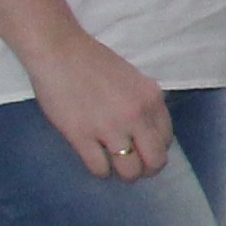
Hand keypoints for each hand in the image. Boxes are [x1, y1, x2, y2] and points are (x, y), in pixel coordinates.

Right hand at [30, 38, 172, 182]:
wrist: (59, 51)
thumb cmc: (93, 63)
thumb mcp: (133, 80)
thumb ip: (143, 105)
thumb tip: (146, 134)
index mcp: (152, 100)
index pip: (166, 140)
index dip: (156, 149)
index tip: (144, 150)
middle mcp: (136, 116)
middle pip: (154, 161)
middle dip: (146, 169)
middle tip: (134, 166)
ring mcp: (109, 128)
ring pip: (129, 170)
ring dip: (123, 174)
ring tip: (115, 167)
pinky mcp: (81, 136)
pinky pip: (100, 168)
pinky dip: (101, 171)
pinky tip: (96, 162)